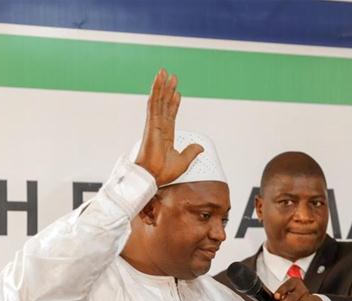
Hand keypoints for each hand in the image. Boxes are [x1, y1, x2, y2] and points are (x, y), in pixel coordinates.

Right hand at [135, 69, 202, 185]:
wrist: (152, 177)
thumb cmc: (163, 173)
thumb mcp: (183, 161)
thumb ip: (191, 152)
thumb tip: (200, 146)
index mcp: (166, 135)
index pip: (170, 114)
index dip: (174, 103)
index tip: (177, 93)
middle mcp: (159, 127)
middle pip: (164, 104)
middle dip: (168, 89)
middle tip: (171, 76)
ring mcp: (154, 124)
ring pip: (158, 100)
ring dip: (161, 85)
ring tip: (164, 72)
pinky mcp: (151, 123)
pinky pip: (154, 104)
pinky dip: (157, 91)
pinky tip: (159, 81)